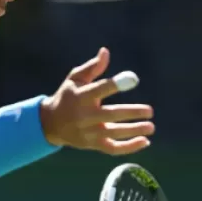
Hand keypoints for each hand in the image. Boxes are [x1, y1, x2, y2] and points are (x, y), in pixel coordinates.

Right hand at [40, 48, 154, 154]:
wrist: (50, 124)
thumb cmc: (68, 96)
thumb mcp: (75, 79)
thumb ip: (92, 67)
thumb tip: (106, 51)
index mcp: (81, 96)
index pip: (100, 89)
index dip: (116, 84)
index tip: (133, 79)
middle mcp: (85, 116)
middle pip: (111, 114)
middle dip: (131, 113)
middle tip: (150, 111)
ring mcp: (89, 132)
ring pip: (114, 133)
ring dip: (134, 131)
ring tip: (151, 127)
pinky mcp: (93, 145)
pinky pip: (113, 149)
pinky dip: (129, 147)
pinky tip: (145, 141)